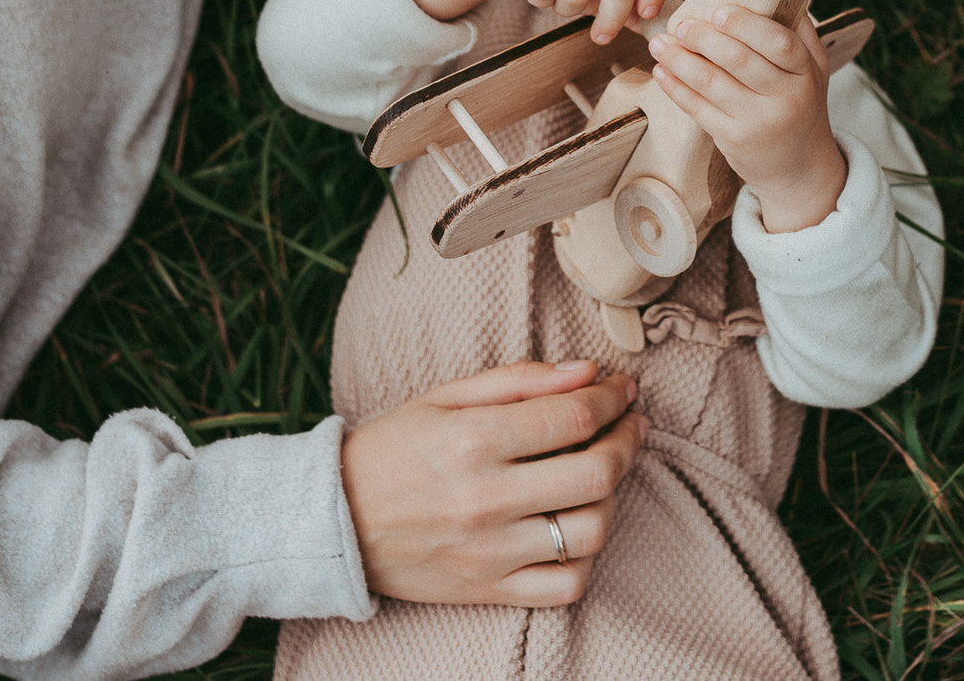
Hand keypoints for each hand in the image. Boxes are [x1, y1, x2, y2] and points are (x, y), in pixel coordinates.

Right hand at [341, 359, 648, 605]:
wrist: (334, 519)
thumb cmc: (393, 448)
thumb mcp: (445, 396)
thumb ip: (520, 380)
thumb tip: (588, 372)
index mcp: (472, 441)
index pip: (573, 418)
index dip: (611, 399)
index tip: (622, 389)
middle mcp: (485, 499)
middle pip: (595, 474)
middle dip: (628, 442)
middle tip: (630, 424)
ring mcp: (489, 552)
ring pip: (591, 532)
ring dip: (613, 498)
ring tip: (604, 474)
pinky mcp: (488, 590)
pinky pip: (565, 587)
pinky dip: (586, 558)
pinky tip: (578, 527)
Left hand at [648, 7, 845, 231]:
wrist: (800, 168)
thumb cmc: (801, 104)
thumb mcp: (814, 68)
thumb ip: (799, 29)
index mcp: (805, 72)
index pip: (778, 42)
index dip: (746, 25)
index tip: (720, 10)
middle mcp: (785, 97)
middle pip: (739, 60)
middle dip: (704, 38)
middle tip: (681, 24)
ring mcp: (758, 121)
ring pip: (711, 83)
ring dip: (680, 60)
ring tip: (660, 43)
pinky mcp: (733, 140)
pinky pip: (697, 108)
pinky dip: (675, 87)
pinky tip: (662, 71)